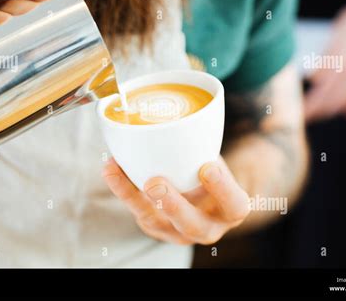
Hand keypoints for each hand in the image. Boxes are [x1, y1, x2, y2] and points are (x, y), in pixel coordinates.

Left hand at [102, 157, 249, 244]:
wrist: (200, 197)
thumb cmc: (209, 172)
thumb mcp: (216, 159)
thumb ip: (205, 146)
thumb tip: (187, 112)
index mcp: (230, 210)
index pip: (233, 204)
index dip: (222, 189)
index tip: (207, 166)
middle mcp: (207, 228)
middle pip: (193, 226)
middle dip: (172, 206)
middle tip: (154, 184)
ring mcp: (178, 232)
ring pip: (155, 222)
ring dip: (133, 197)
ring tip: (116, 171)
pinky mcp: (155, 228)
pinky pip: (136, 211)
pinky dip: (122, 189)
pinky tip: (111, 169)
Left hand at [304, 0, 345, 122]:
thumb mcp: (334, 40)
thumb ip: (325, 62)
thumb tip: (315, 80)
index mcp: (341, 61)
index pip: (321, 92)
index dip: (310, 107)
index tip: (301, 114)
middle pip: (335, 101)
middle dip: (320, 111)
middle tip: (309, 115)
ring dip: (339, 109)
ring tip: (327, 111)